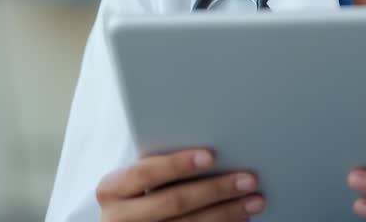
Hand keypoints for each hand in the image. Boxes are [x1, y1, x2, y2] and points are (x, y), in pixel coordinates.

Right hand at [96, 148, 264, 220]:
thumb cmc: (136, 195)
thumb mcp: (136, 180)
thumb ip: (160, 166)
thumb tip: (211, 150)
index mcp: (112, 189)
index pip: (145, 173)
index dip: (177, 164)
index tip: (210, 155)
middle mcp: (119, 218)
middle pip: (174, 201)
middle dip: (215, 189)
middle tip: (248, 179)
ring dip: (227, 213)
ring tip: (253, 200)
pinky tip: (240, 219)